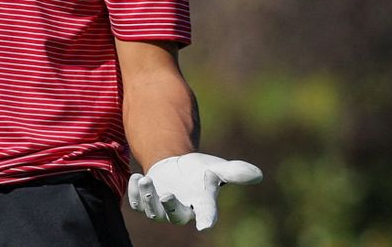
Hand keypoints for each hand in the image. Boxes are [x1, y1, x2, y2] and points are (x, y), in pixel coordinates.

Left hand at [127, 152, 261, 230]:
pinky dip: (133, 194)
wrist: (177, 167)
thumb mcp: (217, 168)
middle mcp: (182, 210)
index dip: (206, 219)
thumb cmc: (200, 172)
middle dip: (169, 207)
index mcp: (202, 203)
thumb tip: (257, 174)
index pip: (207, 214)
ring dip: (147, 197)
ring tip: (145, 179)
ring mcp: (162, 207)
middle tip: (166, 193)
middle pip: (176, 217)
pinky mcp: (145, 201)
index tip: (205, 224)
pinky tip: (136, 177)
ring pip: (153, 211)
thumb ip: (235, 172)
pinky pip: (137, 204)